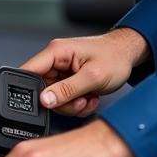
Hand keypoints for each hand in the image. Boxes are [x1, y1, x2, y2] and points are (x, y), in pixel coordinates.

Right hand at [24, 28, 150, 118]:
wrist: (129, 56)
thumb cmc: (115, 57)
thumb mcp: (92, 77)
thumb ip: (67, 89)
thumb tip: (44, 100)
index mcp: (56, 52)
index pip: (28, 71)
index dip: (30, 90)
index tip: (44, 103)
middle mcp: (56, 60)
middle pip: (41, 91)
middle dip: (62, 102)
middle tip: (80, 100)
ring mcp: (62, 71)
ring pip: (54, 99)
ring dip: (72, 105)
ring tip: (89, 97)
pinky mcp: (68, 80)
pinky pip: (64, 100)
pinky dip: (77, 104)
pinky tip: (90, 97)